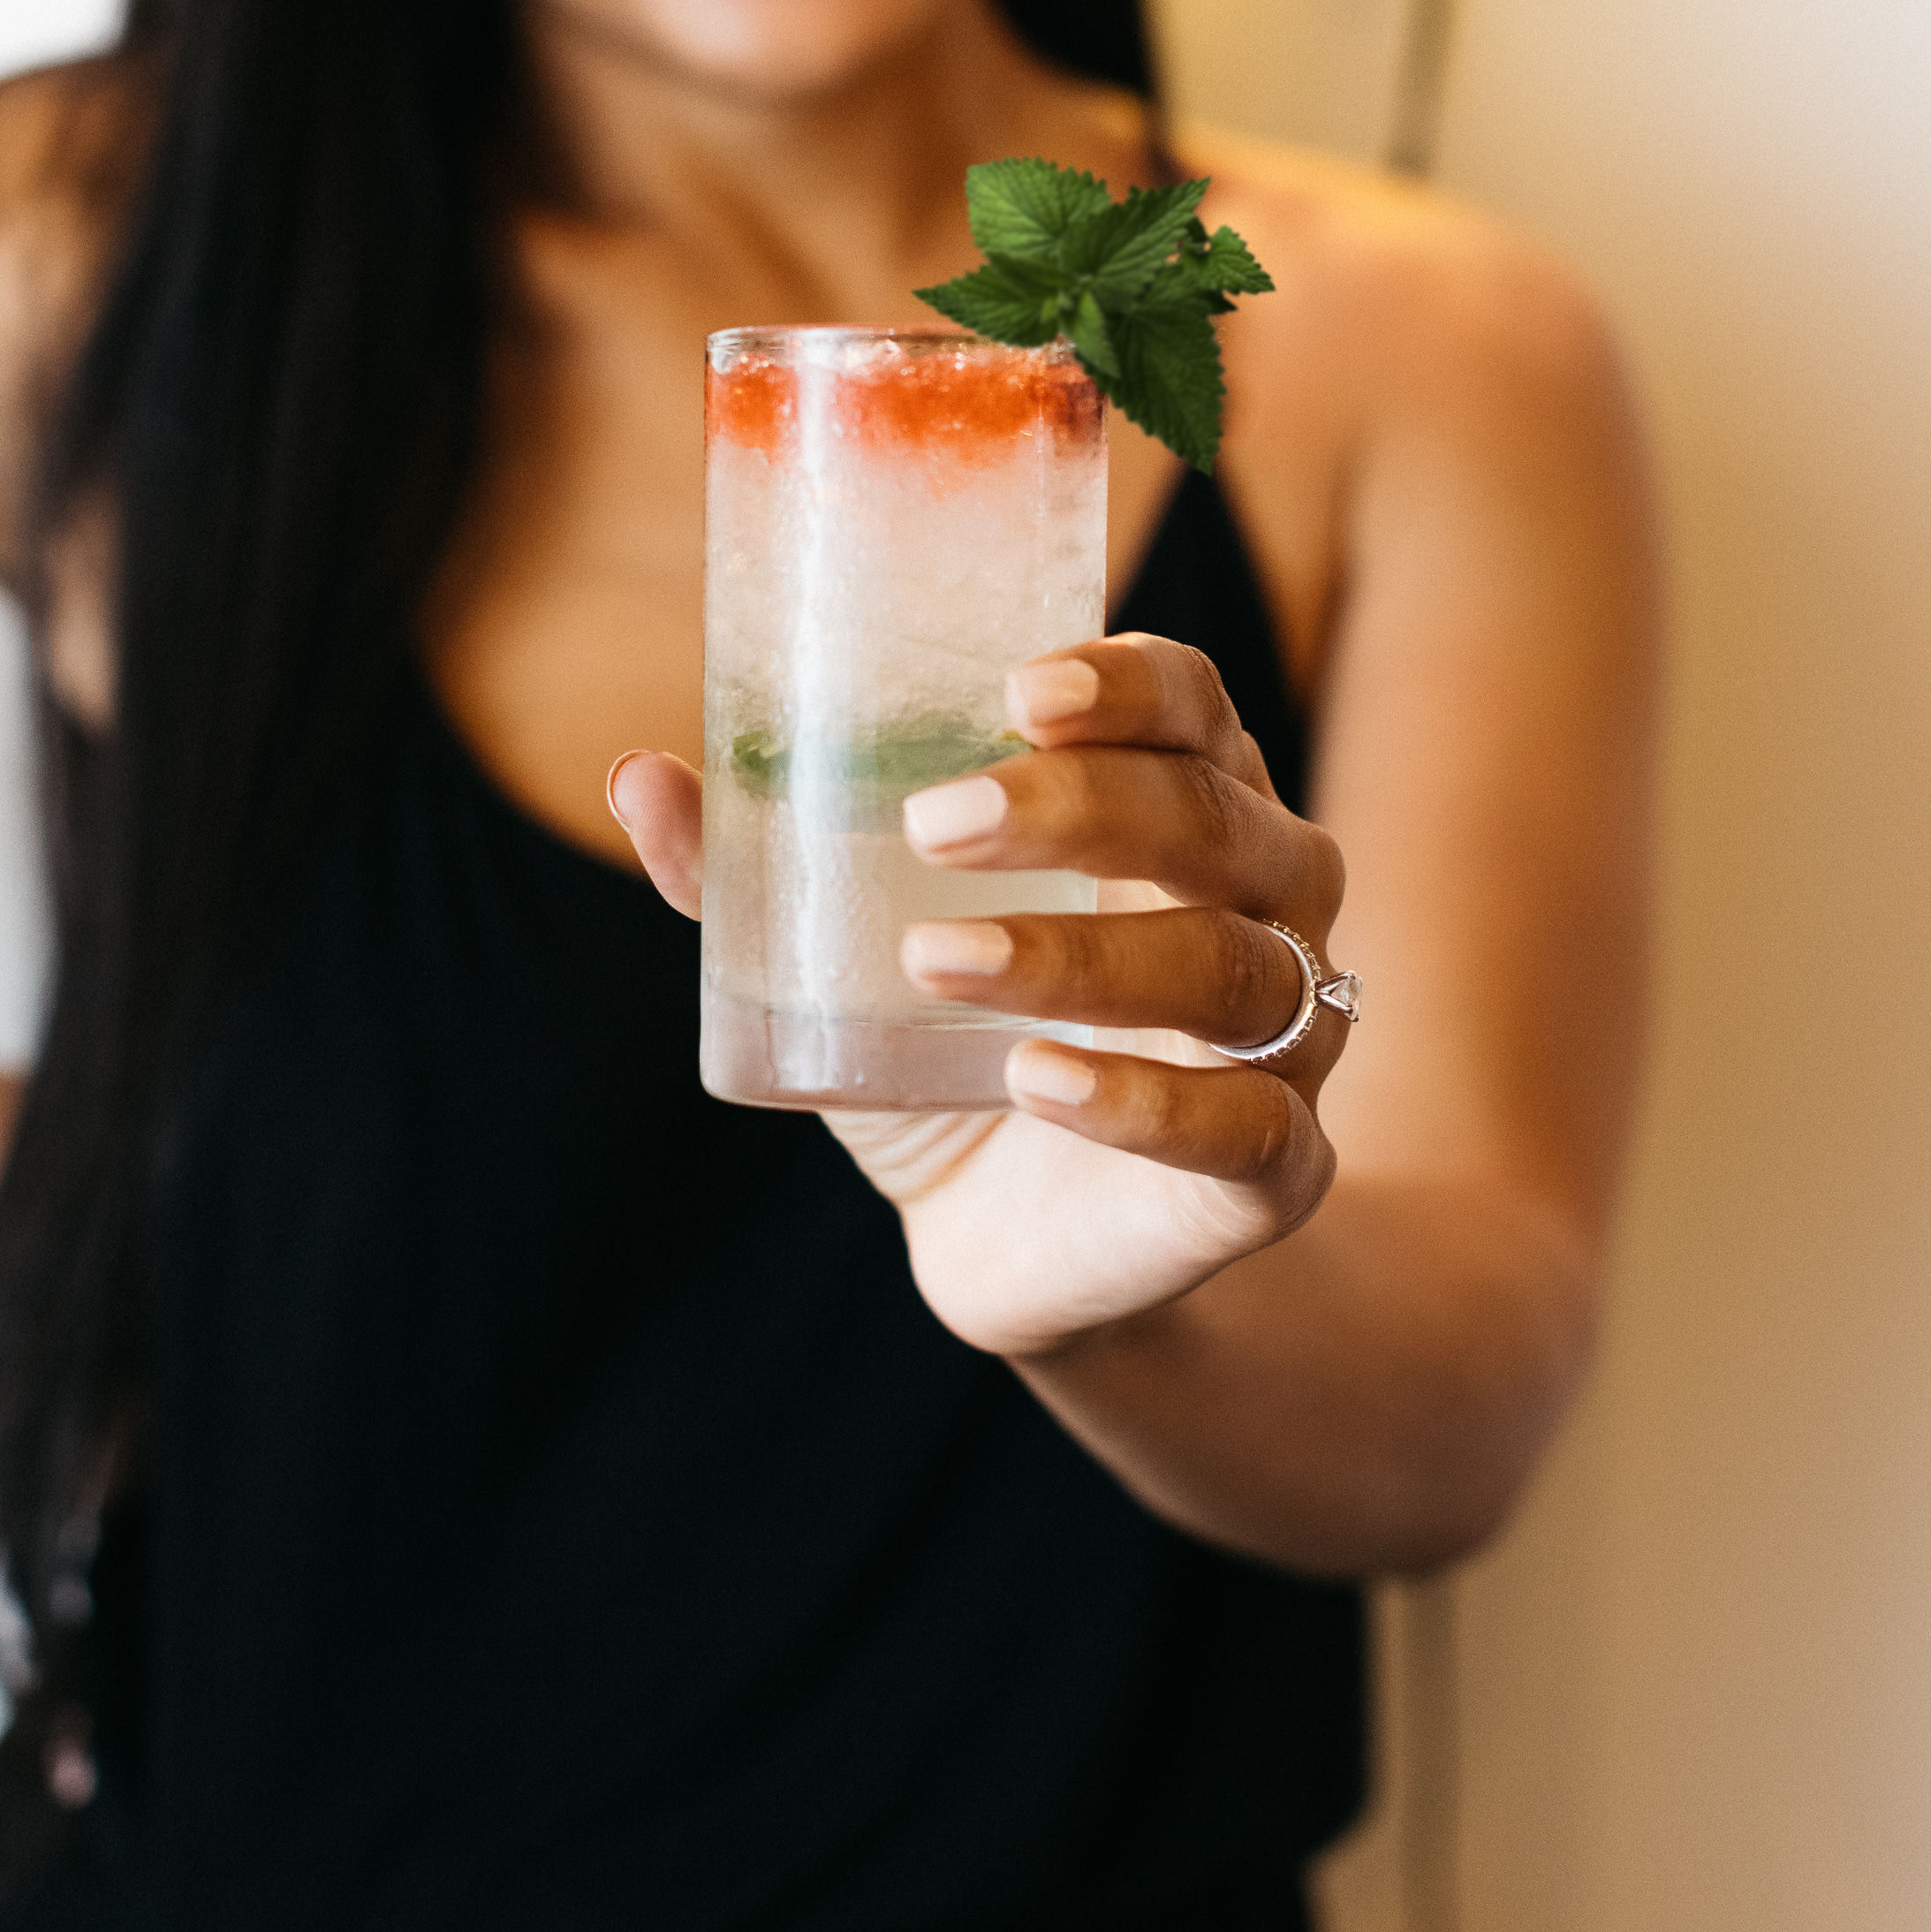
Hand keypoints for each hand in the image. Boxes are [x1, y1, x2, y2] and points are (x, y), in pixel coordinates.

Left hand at [609, 633, 1350, 1360]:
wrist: (1009, 1249)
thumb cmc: (945, 1052)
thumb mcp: (847, 958)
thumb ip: (760, 874)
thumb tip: (639, 781)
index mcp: (1183, 806)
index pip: (1193, 705)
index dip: (1129, 682)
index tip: (1019, 687)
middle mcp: (1264, 902)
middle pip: (1216, 817)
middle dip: (1082, 807)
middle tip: (937, 820)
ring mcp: (1291, 1038)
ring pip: (1233, 971)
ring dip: (1086, 958)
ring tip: (938, 959)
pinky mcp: (1275, 1170)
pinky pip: (1244, 1126)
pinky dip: (1141, 1103)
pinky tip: (1037, 1082)